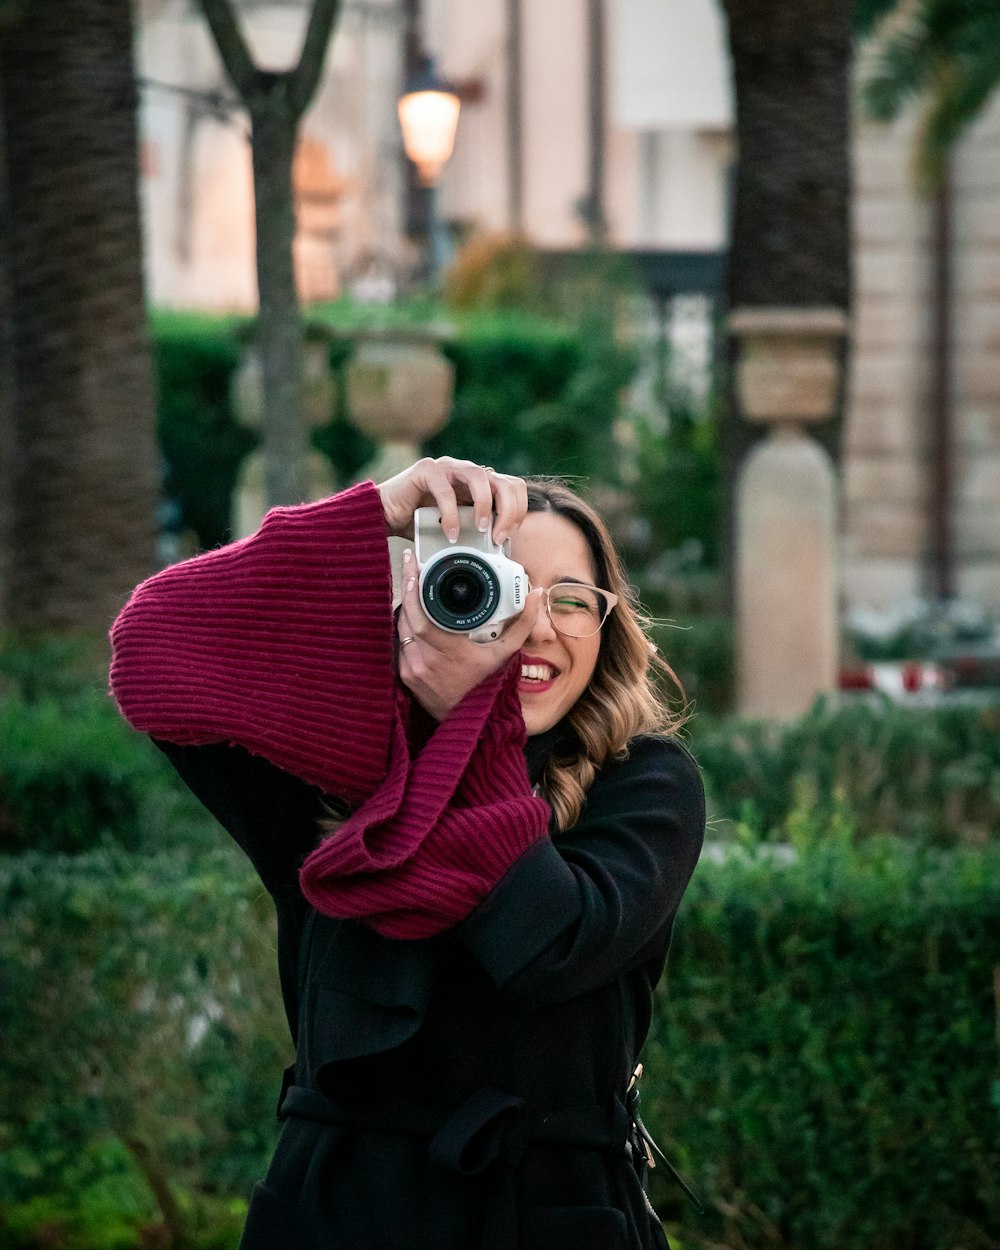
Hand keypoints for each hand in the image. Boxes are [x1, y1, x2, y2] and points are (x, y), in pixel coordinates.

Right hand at [378, 456, 526, 545]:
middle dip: (509, 511)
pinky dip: (451, 514)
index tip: (506, 536)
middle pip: (504, 481)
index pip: (512, 487)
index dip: (517, 511)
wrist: (384, 517)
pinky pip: (444, 490)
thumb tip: (501, 549)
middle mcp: (466, 471)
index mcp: (478, 484)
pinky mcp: (426, 470)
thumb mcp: (457, 529)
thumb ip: (476, 531)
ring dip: (485, 506)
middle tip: (498, 537)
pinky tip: (450, 533)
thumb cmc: (420, 524)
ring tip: (480, 529)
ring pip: (479, 476)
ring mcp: (447, 467)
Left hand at [395, 549, 544, 720]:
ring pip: (400, 628)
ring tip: (412, 587)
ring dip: (405, 607)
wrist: (470, 719)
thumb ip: (523, 623)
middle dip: (406, 589)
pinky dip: (404, 628)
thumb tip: (535, 595)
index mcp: (452, 651)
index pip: (422, 615)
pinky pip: (399, 644)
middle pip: (406, 617)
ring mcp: (414, 669)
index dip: (413, 589)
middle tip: (411, 567)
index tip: (414, 565)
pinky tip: (410, 615)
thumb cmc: (488, 684)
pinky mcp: (407, 676)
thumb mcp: (506, 653)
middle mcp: (429, 660)